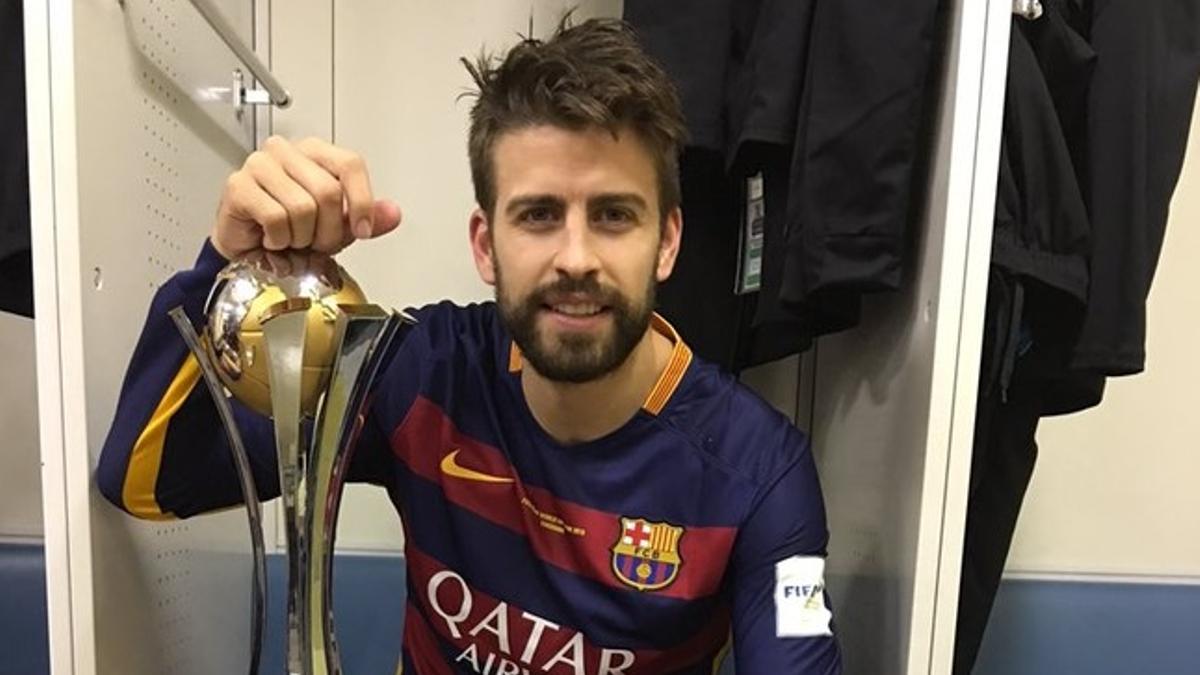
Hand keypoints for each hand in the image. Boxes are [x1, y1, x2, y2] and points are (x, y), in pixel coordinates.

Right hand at [211, 136, 401, 259]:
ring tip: (292, 238)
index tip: (362, 230)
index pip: (350, 164)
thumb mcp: (337, 225)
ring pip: (302, 207)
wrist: (248, 246)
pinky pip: (276, 219)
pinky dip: (279, 240)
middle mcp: (286, 151)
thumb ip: (367, 218)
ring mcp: (260, 165)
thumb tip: (393, 213)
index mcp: (315, 152)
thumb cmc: (289, 228)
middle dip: (328, 230)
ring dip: (301, 238)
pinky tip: (272, 239)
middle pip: (328, 191)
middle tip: (317, 242)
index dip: (362, 202)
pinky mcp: (239, 186)